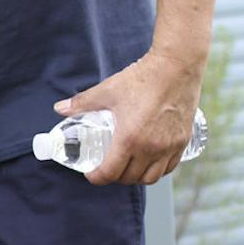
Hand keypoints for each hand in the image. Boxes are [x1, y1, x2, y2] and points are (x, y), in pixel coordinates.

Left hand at [55, 50, 201, 185]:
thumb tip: (60, 109)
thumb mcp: (107, 91)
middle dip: (115, 177)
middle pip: (130, 178)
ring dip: (137, 177)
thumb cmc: (143, 78)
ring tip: (128, 167)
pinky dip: (158, 170)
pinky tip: (150, 161)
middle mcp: (151, 148)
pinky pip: (170, 167)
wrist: (177, 66)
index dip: (97, 177)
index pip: (110, 173)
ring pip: (151, 178)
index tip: (92, 174)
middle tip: (108, 167)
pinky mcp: (183, 141)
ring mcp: (169, 146)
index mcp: (129, 138)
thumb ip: (82, 103)